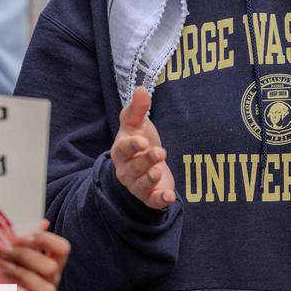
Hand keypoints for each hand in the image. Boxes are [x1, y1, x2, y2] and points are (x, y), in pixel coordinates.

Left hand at [0, 218, 70, 290]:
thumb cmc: (7, 280)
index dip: (45, 240)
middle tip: (2, 251)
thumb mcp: (16, 259)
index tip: (21, 237)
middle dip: (25, 256)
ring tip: (1, 270)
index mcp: (51, 264)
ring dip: (23, 277)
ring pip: (48, 289)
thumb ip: (26, 242)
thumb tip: (42, 222)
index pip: (62, 248)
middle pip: (52, 266)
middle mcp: (51, 283)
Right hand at [111, 86, 175, 209]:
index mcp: (121, 150)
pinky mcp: (150, 197)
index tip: (143, 141)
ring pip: (141, 185)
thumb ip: (138, 108)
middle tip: (160, 152)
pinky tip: (169, 197)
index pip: (123, 149)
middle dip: (145, 161)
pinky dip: (160, 200)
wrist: (146, 165)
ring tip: (158, 171)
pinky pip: (153, 201)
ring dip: (149, 179)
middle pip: (133, 168)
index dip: (132, 146)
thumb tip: (141, 88)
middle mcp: (126, 170)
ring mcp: (137, 185)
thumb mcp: (137, 123)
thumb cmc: (138, 140)